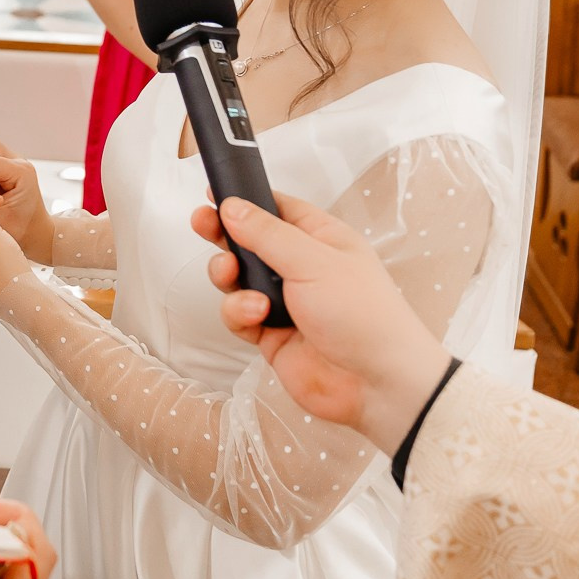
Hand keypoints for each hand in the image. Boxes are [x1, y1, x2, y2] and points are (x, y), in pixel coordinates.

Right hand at [190, 195, 452, 453]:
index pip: (277, 209)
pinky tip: (256, 315)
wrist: (376, 385)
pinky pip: (238, 315)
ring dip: (229, 275)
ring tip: (232, 275)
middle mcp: (301, 268)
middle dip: (224, 234)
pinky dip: (239, 312)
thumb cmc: (363, 315)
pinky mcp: (270, 334)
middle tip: (202, 224)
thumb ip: (267, 233)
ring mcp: (284, 302)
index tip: (215, 193)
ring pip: (237, 279)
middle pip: (250, 242)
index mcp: (321, 239)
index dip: (246, 199)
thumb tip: (232, 206)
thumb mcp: (314, 260)